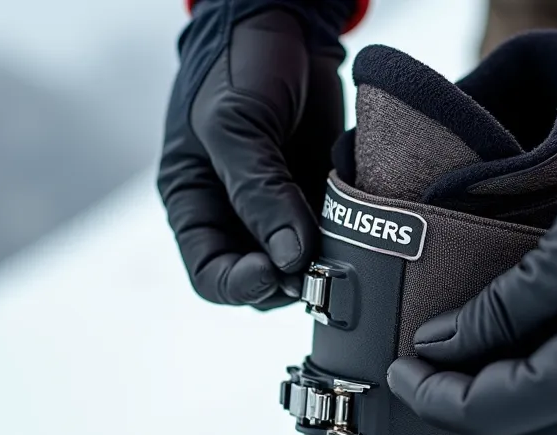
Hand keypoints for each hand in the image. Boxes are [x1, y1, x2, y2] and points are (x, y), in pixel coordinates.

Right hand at [158, 5, 345, 307]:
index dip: (241, 286)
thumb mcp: (234, 125)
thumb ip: (258, 192)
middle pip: (262, 283)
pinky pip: (336, 238)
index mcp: (196, 205)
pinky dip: (349, 239)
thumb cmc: (241, 66)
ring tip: (342, 240)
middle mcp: (236, 217)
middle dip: (289, 280)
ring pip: (304, 267)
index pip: (210, 276)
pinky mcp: (320, 198)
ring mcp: (282, 211)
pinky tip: (360, 222)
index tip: (277, 273)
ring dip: (324, 263)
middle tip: (320, 263)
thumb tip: (290, 259)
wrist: (286, 22)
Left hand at [386, 88, 556, 434]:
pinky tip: (526, 355)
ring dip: (506, 400)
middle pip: (518, 433)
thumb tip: (437, 344)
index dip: (433, 395)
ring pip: (555, 428)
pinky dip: (548, 393)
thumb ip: (493, 313)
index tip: (400, 369)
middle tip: (425, 363)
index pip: (487, 413)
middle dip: (463, 402)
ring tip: (469, 355)